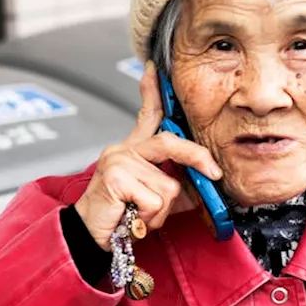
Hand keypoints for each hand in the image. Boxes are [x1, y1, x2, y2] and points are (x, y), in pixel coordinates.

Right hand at [74, 61, 222, 249]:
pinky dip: (150, 218)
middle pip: (170, 143)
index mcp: (132, 151)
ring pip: (168, 186)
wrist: (92, 236)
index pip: (147, 116)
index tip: (154, 69)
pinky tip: (132, 218)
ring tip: (140, 216)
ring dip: (160, 211)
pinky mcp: (116, 177)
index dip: (151, 91)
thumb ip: (176, 186)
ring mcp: (119, 161)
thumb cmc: (121, 217)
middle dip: (197, 159)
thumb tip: (206, 183)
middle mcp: (124, 150)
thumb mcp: (155, 200)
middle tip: (214, 173)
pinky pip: (155, 200)